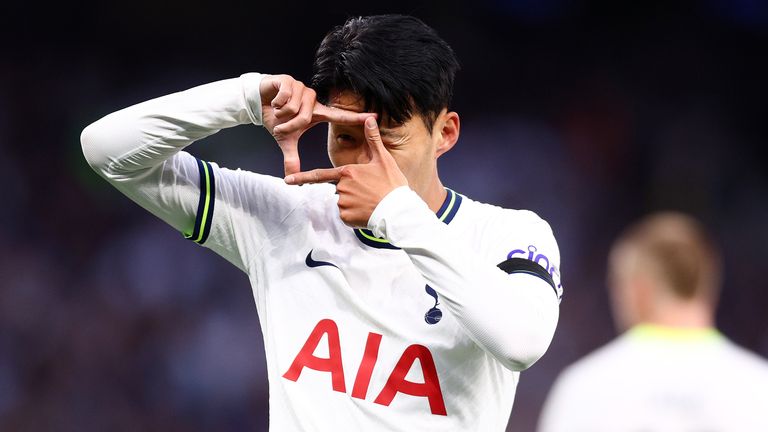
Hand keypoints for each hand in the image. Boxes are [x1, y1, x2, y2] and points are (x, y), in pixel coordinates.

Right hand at [259, 74, 371, 175]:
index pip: (340, 115)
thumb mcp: (285, 139)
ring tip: (278, 110)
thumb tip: (290, 178)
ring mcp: (302, 88)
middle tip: (281, 125)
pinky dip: (276, 103)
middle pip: (304, 117)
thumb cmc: (276, 119)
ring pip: (294, 108)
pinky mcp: (289, 80)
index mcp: (316, 112)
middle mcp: (313, 99)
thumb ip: (291, 157)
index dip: (356, 117)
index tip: (374, 117)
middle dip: (289, 125)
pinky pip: (285, 97)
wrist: (258, 102)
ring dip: (281, 114)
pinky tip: (274, 101)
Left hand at [285, 117, 408, 227]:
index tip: (288, 180)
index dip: (302, 177)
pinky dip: (355, 215)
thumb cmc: (391, 184)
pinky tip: (367, 212)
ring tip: (371, 202)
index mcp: (347, 173)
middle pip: (339, 189)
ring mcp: (343, 204)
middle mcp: (341, 188)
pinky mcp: (346, 218)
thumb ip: (373, 139)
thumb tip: (370, 118)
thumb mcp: (383, 159)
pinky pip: (346, 216)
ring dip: (354, 203)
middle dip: (351, 191)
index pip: (319, 175)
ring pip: (343, 202)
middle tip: (370, 192)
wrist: (398, 211)